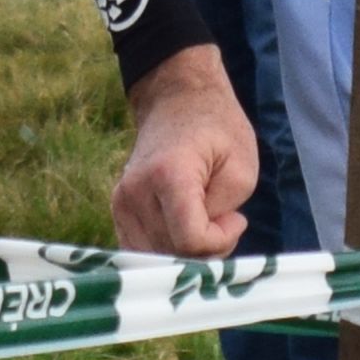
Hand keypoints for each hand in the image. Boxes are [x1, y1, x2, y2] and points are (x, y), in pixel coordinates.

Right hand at [111, 51, 261, 254]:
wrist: (176, 100)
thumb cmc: (216, 129)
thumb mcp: (241, 167)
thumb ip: (224, 213)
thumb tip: (202, 245)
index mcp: (168, 175)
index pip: (190, 239)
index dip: (220, 241)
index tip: (237, 218)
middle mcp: (135, 192)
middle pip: (173, 254)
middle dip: (206, 249)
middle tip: (225, 221)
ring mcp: (121, 203)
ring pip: (157, 259)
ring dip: (188, 253)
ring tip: (207, 222)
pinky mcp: (118, 210)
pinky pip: (143, 251)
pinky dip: (170, 251)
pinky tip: (187, 229)